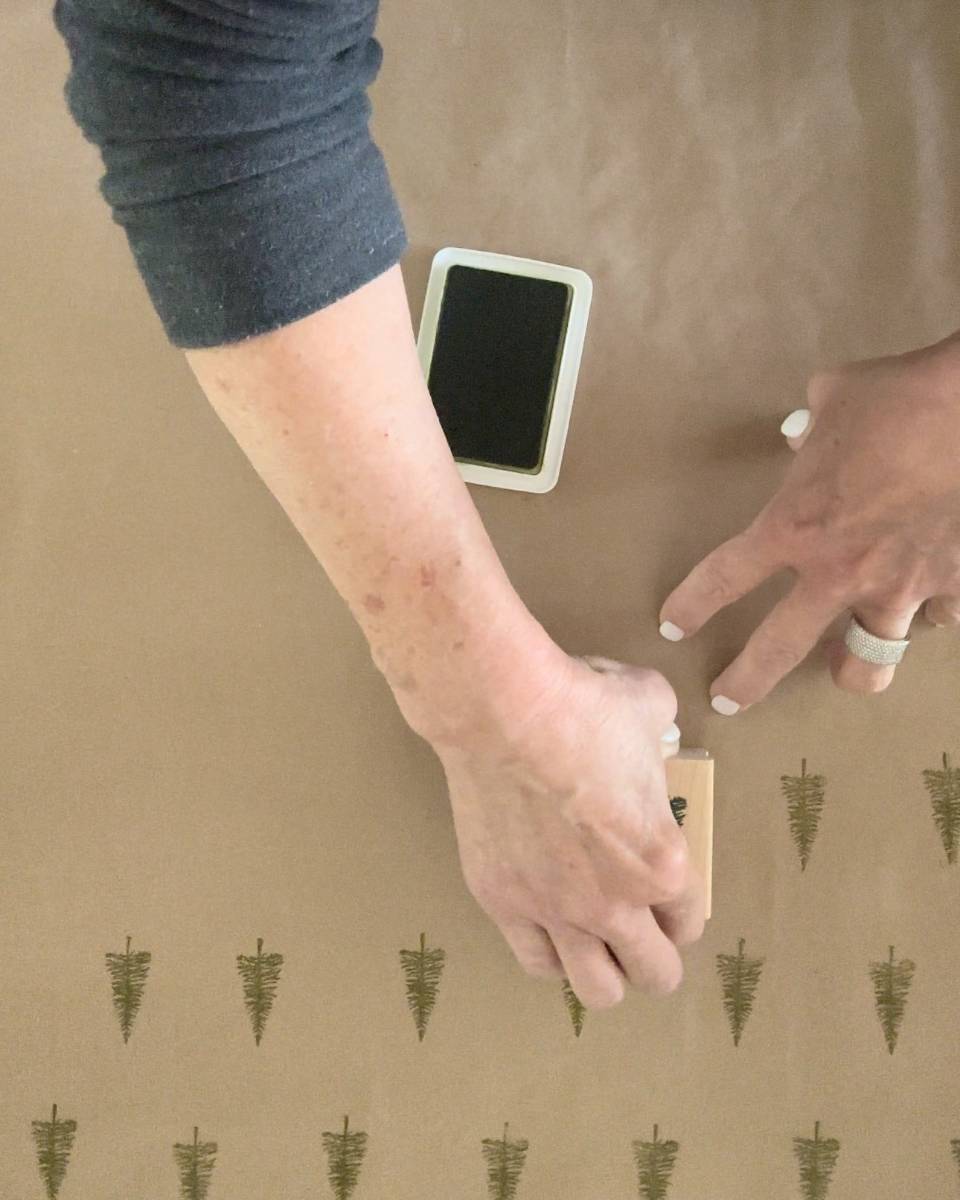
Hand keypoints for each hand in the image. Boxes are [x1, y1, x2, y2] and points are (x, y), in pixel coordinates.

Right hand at [432, 652, 703, 1008]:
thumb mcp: (651, 709)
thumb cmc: (584, 706)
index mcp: (662, 862)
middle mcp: (614, 902)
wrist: (504, 713)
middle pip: (654, 974)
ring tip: (595, 944)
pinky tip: (548, 927)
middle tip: (640, 931)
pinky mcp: (502, 903)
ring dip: (605, 971)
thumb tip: (653, 729)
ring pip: (596, 990)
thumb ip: (663, 736)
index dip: (680, 910)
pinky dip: (549, 953)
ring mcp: (554, 910)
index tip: (665, 893)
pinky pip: (535, 961)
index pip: (689, 921)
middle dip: (654, 958)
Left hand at [659, 328, 959, 710]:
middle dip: (746, 681)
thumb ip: (808, 429)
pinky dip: (932, 615)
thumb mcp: (831, 400)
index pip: (725, 578)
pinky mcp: (953, 585)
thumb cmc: (896, 395)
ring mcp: (899, 587)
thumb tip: (801, 435)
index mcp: (794, 526)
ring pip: (869, 662)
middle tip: (728, 697)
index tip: (673, 626)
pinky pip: (938, 620)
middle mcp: (838, 571)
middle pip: (777, 650)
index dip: (692, 606)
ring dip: (853, 670)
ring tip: (843, 673)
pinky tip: (931, 609)